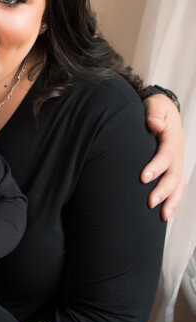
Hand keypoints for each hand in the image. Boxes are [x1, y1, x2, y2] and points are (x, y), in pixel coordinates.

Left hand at [141, 94, 185, 219]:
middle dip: (163, 190)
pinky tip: (166, 216)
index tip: (143, 178)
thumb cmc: (156, 109)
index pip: (166, 155)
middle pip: (174, 175)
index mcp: (172, 139)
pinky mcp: (174, 171)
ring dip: (171, 201)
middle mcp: (177, 154)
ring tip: (163, 215)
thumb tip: (155, 124)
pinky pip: (177, 188)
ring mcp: (177, 164)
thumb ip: (154, 114)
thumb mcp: (155, 105)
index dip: (156, 167)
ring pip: (178, 185)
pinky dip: (173, 202)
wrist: (164, 113)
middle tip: (150, 202)